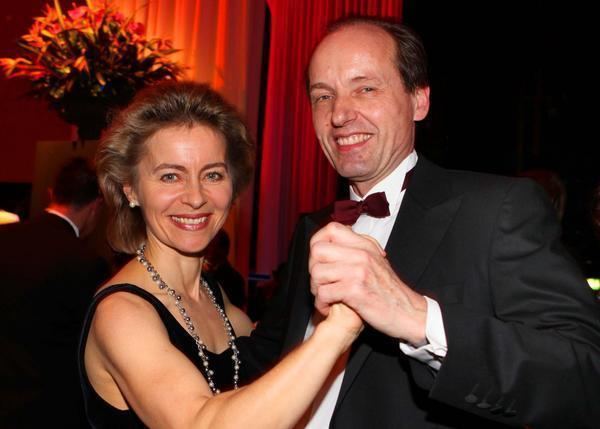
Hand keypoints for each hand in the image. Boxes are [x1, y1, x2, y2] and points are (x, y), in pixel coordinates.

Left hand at [309, 222, 427, 344]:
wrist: (408, 312)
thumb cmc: (389, 291)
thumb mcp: (377, 261)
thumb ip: (358, 249)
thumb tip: (334, 241)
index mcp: (365, 245)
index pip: (331, 229)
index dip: (318, 242)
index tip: (318, 258)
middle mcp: (361, 254)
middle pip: (318, 250)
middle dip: (313, 268)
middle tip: (320, 282)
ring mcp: (358, 271)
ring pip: (317, 273)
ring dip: (316, 289)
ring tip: (324, 297)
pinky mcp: (355, 291)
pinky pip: (324, 293)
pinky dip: (321, 304)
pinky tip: (328, 308)